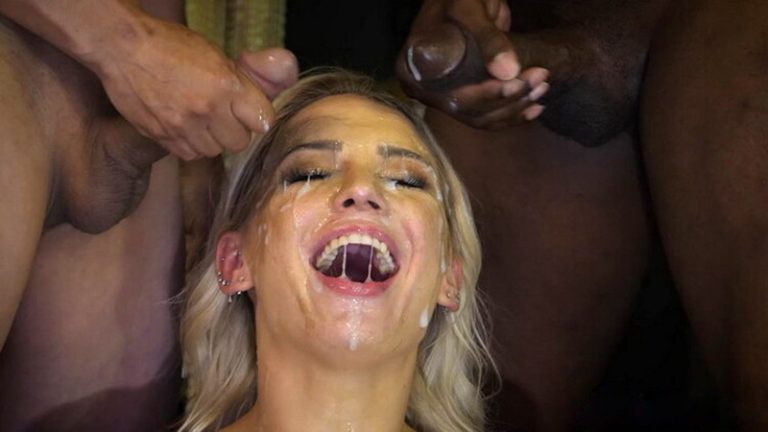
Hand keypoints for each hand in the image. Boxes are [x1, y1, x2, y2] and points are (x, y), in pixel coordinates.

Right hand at [95, 15, 296, 159]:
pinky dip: (190, 145)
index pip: (263, 122)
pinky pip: (188, 154)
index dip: (257, 119)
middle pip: (239, 142)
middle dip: (234, 132)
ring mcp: (183, 125)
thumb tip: (258, 104)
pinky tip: (184, 127)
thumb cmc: (171, 46)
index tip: (251, 115)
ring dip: (211, 140)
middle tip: (224, 118)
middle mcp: (207, 108)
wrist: (123, 47)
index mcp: (226, 85)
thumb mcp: (215, 55)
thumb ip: (240, 81)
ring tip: (201, 121)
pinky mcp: (161, 135)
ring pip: (213, 151)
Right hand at [397, 0, 549, 128]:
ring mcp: (444, 96)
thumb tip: (508, 71)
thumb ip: (488, 38)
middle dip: (508, 99)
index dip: (485, 96)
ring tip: (542, 85)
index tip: (515, 82)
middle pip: (468, 110)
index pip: (451, 96)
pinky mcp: (464, 97)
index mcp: (413, 71)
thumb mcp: (469, 9)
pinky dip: (513, 114)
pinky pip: (487, 116)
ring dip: (516, 107)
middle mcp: (425, 90)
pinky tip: (536, 107)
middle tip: (540, 76)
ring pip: (481, 117)